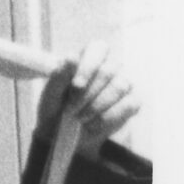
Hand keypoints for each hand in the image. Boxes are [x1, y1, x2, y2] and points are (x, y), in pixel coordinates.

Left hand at [41, 42, 140, 158]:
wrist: (62, 135)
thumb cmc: (56, 108)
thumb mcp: (51, 94)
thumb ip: (60, 76)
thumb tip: (72, 57)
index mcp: (88, 59)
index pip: (99, 48)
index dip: (89, 65)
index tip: (76, 85)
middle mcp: (109, 68)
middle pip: (108, 70)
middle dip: (87, 93)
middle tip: (70, 109)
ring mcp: (123, 84)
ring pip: (120, 86)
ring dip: (96, 106)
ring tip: (80, 117)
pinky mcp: (132, 102)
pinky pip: (129, 104)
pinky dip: (107, 117)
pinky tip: (92, 124)